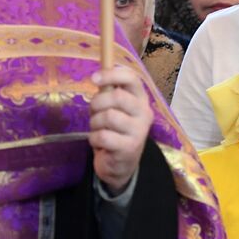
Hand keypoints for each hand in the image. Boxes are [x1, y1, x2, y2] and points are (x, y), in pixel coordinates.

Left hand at [89, 67, 152, 194]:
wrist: (121, 163)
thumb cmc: (115, 130)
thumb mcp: (114, 108)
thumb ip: (109, 92)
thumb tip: (98, 76)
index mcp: (140, 99)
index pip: (132, 78)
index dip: (111, 75)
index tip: (94, 78)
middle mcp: (144, 113)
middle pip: (117, 97)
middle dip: (97, 103)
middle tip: (94, 112)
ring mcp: (139, 131)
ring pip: (108, 116)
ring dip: (95, 123)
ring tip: (98, 129)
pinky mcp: (130, 147)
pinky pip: (103, 136)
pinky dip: (95, 139)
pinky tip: (100, 143)